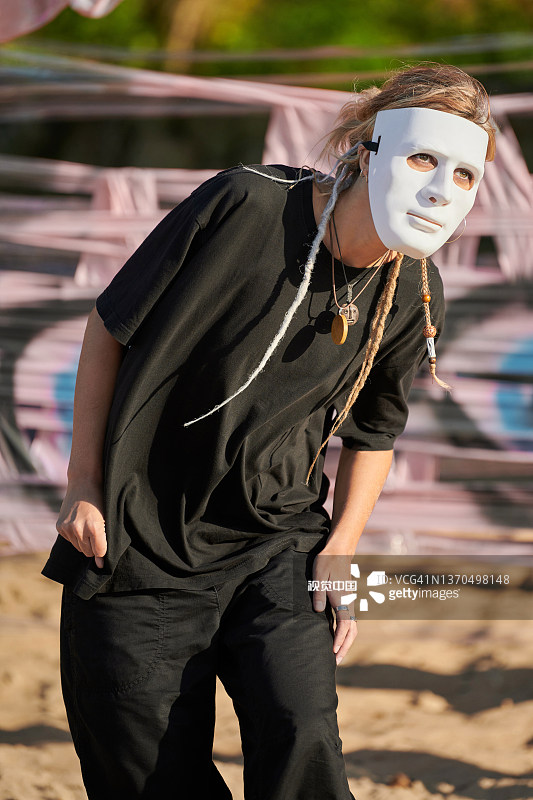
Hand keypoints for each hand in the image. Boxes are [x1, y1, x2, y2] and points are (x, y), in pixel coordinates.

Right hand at [56, 482, 106, 567]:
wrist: (84, 482)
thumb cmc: (100, 500)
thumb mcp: (107, 519)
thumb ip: (105, 540)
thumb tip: (101, 565)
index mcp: (94, 528)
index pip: (99, 552)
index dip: (103, 552)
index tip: (104, 553)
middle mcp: (78, 529)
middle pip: (88, 552)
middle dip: (93, 547)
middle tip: (96, 533)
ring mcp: (67, 528)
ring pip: (78, 548)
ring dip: (84, 542)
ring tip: (88, 527)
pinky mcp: (60, 527)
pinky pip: (70, 540)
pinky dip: (75, 536)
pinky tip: (79, 523)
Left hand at [311, 549, 357, 665]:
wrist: (339, 551)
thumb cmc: (327, 562)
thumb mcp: (318, 575)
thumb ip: (318, 593)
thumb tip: (318, 611)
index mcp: (342, 599)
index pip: (345, 625)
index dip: (340, 639)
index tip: (334, 651)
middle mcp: (348, 602)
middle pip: (352, 630)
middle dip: (345, 647)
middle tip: (336, 661)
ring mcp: (349, 601)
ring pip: (352, 626)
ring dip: (346, 641)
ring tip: (337, 654)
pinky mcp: (346, 600)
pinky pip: (349, 621)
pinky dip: (345, 633)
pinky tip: (337, 638)